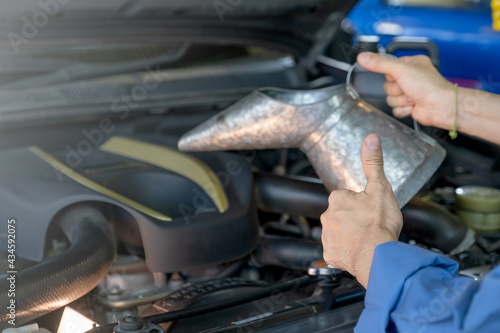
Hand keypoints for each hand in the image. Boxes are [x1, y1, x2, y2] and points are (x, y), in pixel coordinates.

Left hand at [320, 134, 402, 287]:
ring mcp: (327, 236)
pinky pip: (337, 248)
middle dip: (355, 217)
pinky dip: (347, 249)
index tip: (371, 210)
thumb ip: (373, 163)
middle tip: (371, 224)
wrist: (378, 258)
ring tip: (367, 237)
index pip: (347, 196)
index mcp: (337, 199)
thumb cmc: (379, 226)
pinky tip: (359, 249)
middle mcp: (327, 216)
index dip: (362, 203)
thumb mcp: (380, 188)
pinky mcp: (330, 253)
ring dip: (351, 233)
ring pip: (339, 230)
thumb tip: (370, 138)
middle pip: (342, 213)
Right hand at [357, 52, 454, 129]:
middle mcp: (411, 77)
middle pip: (387, 85)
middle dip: (397, 90)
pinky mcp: (409, 106)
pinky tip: (413, 106)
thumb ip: (380, 63)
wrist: (440, 106)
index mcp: (411, 64)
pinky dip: (403, 109)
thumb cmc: (430, 86)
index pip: (387, 68)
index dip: (391, 75)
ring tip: (413, 97)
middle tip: (408, 88)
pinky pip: (395, 109)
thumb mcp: (401, 69)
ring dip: (401, 100)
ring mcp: (410, 92)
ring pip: (390, 98)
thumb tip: (362, 57)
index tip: (398, 76)